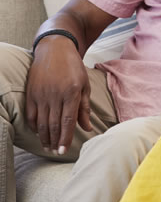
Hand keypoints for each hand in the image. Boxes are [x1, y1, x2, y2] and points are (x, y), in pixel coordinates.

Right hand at [25, 37, 91, 154]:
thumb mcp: (84, 85)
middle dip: (55, 141)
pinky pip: (31, 114)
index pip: (67, 121)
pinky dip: (35, 126)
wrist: (55, 49)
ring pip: (41, 121)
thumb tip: (86, 128)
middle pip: (53, 124)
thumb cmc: (74, 67)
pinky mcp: (31, 93)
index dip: (65, 137)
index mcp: (72, 92)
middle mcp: (55, 94)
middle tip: (56, 152)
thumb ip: (84, 108)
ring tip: (48, 147)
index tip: (64, 151)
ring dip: (44, 136)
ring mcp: (41, 94)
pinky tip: (39, 133)